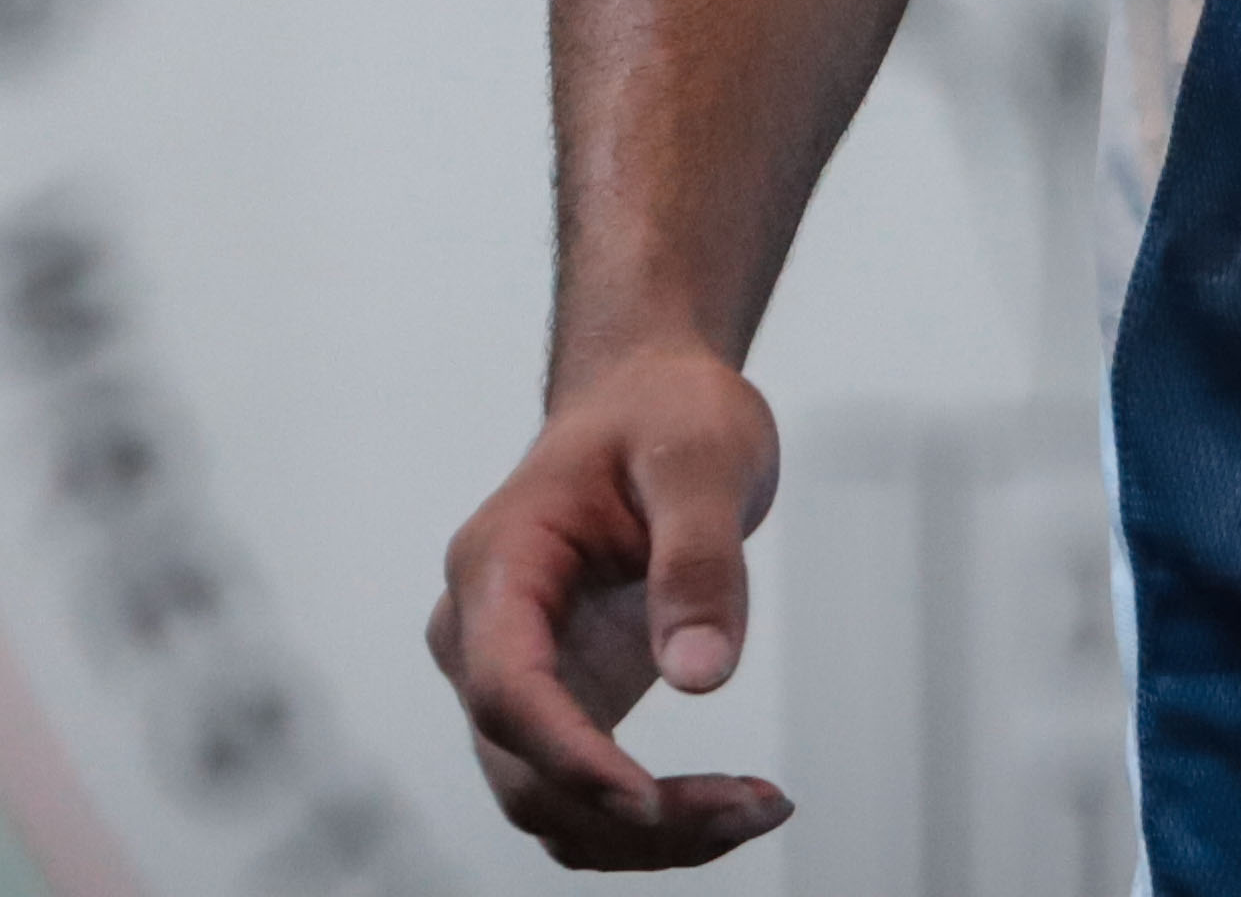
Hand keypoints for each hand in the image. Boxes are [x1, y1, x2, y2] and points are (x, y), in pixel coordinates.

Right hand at [428, 344, 794, 869]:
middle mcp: (482, 633)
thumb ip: (699, 560)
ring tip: (758, 809)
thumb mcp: (701, 458)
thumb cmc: (663, 414)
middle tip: (755, 805)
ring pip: (548, 805)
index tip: (651, 798)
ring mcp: (516, 677)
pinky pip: (582, 797)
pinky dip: (649, 825)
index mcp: (498, 565)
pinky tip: (731, 806)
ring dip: (645, 837)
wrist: (646, 402)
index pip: (506, 687)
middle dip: (632, 815)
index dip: (569, 756)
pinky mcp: (560, 703)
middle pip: (524, 771)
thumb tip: (700, 674)